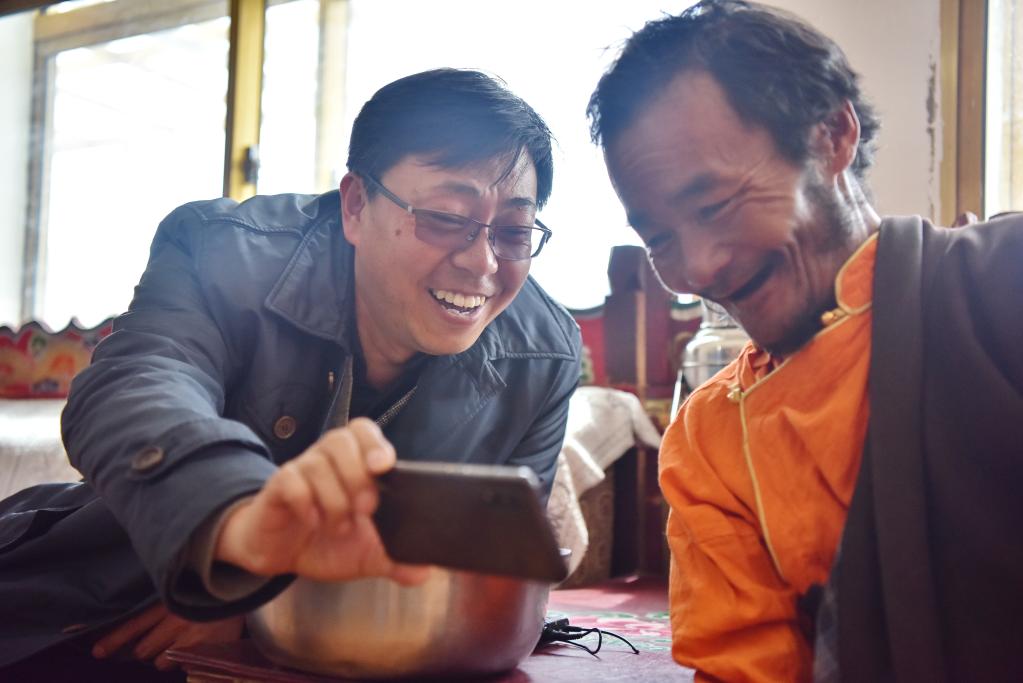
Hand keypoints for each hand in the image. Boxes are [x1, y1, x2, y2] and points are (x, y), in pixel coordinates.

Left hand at [92, 603, 242, 670]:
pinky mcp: (205, 651)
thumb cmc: (208, 593)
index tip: (97, 652)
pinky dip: (186, 660)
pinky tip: (196, 646)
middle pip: (143, 651)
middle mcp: (177, 621)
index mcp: (168, 604)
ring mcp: (191, 639)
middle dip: (146, 649)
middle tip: (160, 640)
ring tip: (181, 642)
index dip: (113, 640)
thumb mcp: (183, 592)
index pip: (133, 625)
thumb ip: (162, 607)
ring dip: (166, 657)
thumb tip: (136, 631)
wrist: (243, 594)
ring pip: (161, 662)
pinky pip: (183, 665)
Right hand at [215, 417, 428, 584]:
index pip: (363, 431)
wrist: (280, 556)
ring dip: (334, 499)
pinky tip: (312, 522)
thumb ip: (394, 559)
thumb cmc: (326, 543)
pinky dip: (305, 502)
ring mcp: (300, 470)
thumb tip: (424, 571)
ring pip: (317, 463)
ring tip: (340, 528)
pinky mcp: (276, 487)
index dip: (374, 443)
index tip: (384, 466)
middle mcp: (326, 460)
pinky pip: (290, 480)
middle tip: (366, 510)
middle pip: (341, 439)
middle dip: (358, 475)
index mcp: (352, 464)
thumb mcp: (364, 555)